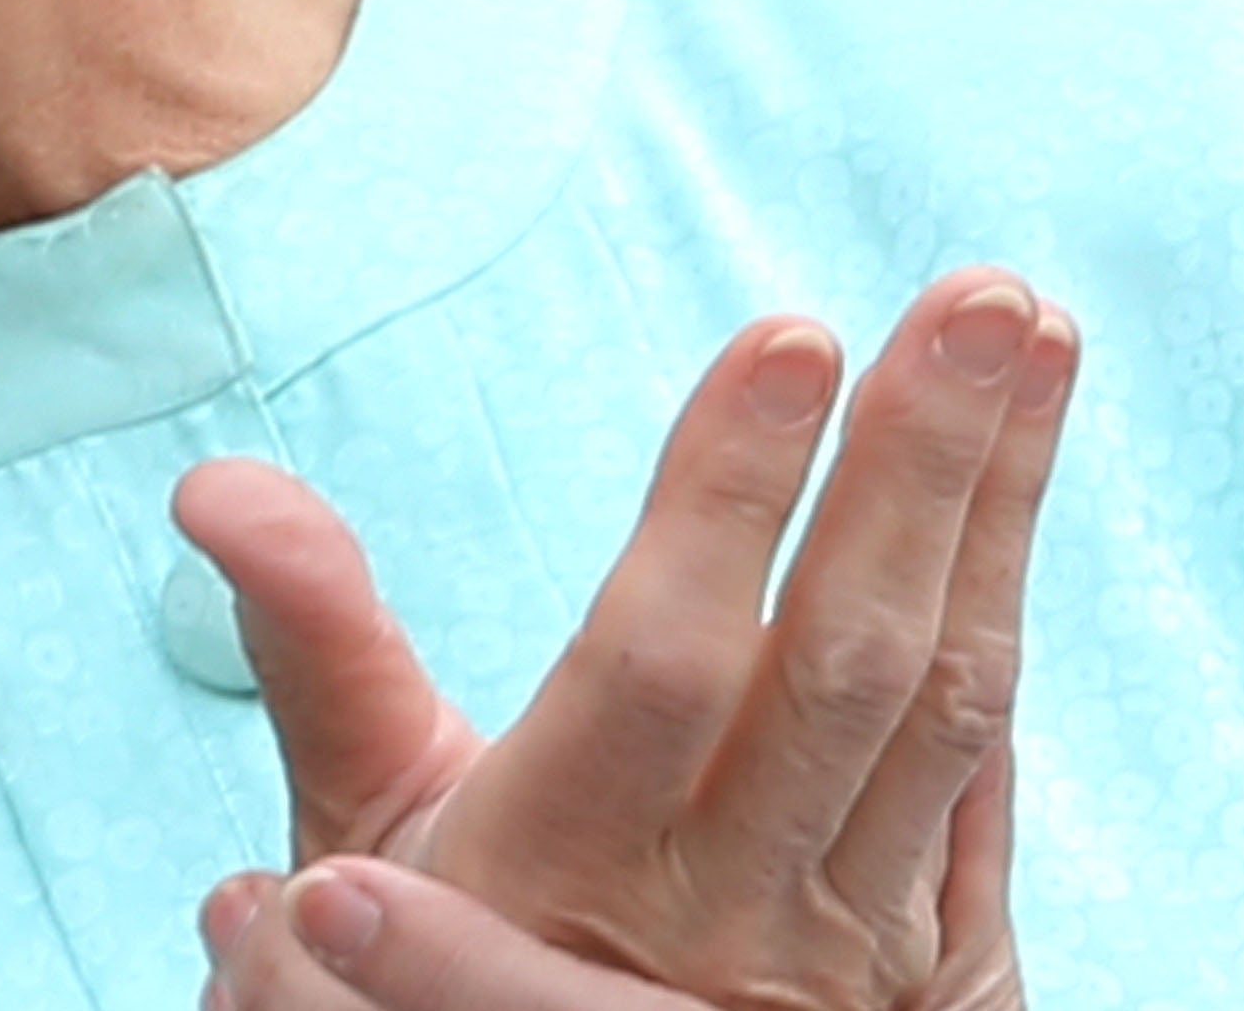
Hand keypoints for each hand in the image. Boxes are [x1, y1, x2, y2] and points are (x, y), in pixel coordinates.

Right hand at [177, 271, 1072, 1009]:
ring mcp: (847, 939)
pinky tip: (1018, 500)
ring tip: (1024, 337)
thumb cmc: (414, 964)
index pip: (665, 658)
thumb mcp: (351, 817)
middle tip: (975, 299)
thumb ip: (311, 645)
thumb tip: (219, 488)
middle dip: (920, 471)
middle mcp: (727, 906)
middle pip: (845, 670)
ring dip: (996, 512)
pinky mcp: (927, 959)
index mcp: (564, 859)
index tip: (787, 337)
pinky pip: (987, 779)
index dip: (728, 500)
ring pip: (949, 705)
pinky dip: (1006, 624)